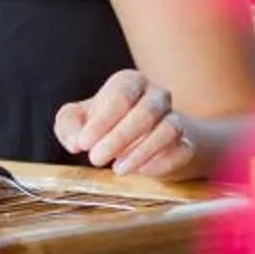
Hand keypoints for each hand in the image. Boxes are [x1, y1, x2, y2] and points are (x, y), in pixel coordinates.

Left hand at [54, 69, 203, 178]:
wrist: (142, 142)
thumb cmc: (105, 125)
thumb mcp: (79, 120)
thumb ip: (68, 125)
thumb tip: (75, 141)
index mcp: (130, 82)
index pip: (121, 95)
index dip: (102, 121)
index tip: (84, 144)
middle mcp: (156, 96)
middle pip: (146, 112)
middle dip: (119, 138)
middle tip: (96, 159)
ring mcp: (175, 119)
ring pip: (167, 130)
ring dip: (141, 151)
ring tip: (117, 169)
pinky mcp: (186, 144)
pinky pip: (181, 150)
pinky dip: (162, 162)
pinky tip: (142, 171)